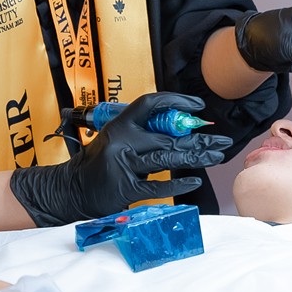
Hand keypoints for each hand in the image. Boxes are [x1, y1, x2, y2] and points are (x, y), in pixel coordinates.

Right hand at [7, 92, 231, 227]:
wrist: (71, 189)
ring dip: (196, 157)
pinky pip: (159, 184)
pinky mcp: (127, 188)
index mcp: (119, 124)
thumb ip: (141, 133)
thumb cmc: (98, 162)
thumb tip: (182, 129)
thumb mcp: (114, 138)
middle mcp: (122, 141)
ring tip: (216, 157)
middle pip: (168, 135)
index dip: (177, 101)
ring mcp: (124, 165)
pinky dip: (179, 183)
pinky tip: (194, 180)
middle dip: (198, 138)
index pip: (151, 104)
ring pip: (167, 157)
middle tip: (220, 141)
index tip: (197, 107)